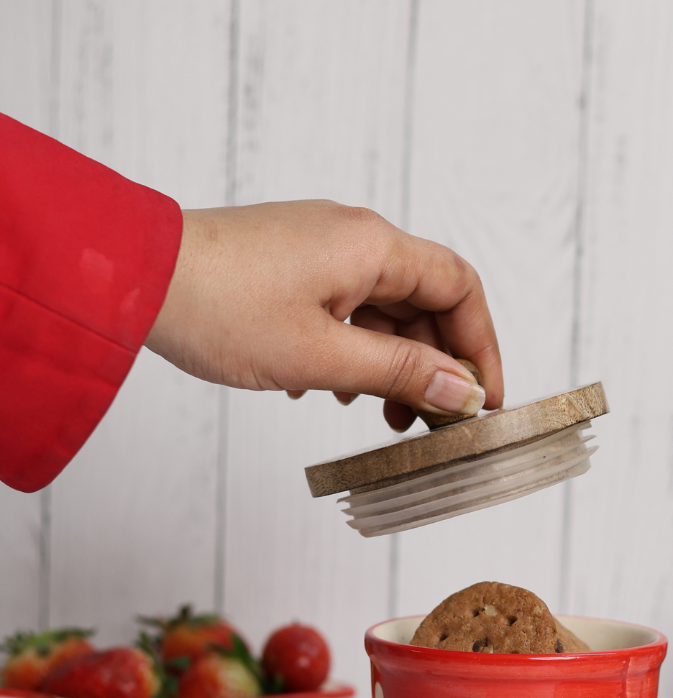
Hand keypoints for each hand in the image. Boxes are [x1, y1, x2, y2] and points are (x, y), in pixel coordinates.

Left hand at [145, 201, 502, 430]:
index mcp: (373, 247)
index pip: (460, 288)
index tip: (483, 400)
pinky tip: (332, 393)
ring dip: (395, 366)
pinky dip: (356, 353)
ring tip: (384, 419)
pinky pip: (348, 310)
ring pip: (386, 311)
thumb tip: (462, 392)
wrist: (130, 278)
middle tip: (432, 424)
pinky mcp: (292, 269)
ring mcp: (321, 252)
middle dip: (436, 366)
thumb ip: (400, 373)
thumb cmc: (219, 308)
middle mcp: (355, 240)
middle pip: (427, 302)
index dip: (481, 346)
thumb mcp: (323, 355)